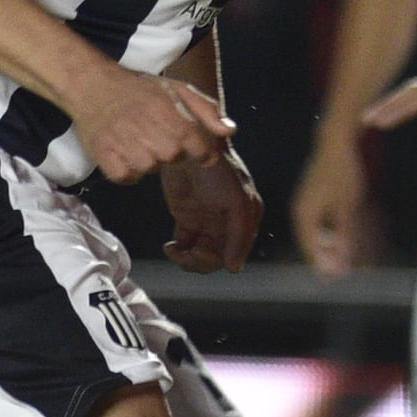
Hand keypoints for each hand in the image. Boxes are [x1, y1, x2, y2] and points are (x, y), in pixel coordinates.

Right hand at [72, 59, 235, 185]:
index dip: (198, 149)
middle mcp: (158, 143)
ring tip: (133, 135)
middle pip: (175, 160)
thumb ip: (207, 111)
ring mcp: (134, 156)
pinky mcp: (112, 166)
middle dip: (167, 148)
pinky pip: (129, 178)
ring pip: (151, 169)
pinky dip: (125, 167)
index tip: (186, 140)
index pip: (203, 153)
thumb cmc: (138, 88)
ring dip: (145, 157)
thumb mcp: (178, 89)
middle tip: (150, 128)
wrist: (93, 87)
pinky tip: (120, 148)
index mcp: (178, 125)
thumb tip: (230, 131)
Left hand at [163, 148, 263, 273]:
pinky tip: (171, 247)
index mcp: (246, 218)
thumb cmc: (217, 170)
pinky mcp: (188, 218)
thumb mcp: (236, 202)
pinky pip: (185, 245)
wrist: (187, 148)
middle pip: (217, 257)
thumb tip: (235, 268)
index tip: (201, 253)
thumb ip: (238, 236)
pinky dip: (178, 252)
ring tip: (175, 251)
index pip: (236, 252)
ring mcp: (207, 220)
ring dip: (187, 259)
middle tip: (186, 254)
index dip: (219, 259)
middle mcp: (228, 222)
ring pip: (201, 254)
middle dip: (201, 261)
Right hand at [290, 146, 374, 276]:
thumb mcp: (348, 208)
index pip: (311, 249)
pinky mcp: (312, 196)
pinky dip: (326, 233)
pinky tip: (338, 238)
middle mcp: (301, 210)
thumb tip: (342, 263)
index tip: (335, 279)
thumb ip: (344, 236)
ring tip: (340, 260)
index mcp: (305, 215)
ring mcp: (305, 202)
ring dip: (326, 247)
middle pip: (311, 243)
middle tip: (338, 275)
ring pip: (314, 233)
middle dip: (324, 258)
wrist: (338, 143)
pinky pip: (316, 222)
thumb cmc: (344, 174)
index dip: (323, 265)